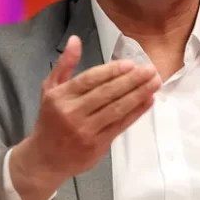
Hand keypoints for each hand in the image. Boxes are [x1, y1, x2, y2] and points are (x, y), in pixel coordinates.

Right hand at [10, 35, 160, 199]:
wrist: (45, 159)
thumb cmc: (50, 120)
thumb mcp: (50, 89)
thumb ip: (65, 64)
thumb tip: (76, 40)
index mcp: (60, 97)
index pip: (89, 80)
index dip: (111, 71)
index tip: (130, 64)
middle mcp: (72, 113)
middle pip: (106, 93)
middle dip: (131, 80)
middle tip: (150, 70)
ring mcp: (86, 131)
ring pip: (116, 109)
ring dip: (139, 94)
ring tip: (155, 82)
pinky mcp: (98, 145)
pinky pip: (121, 125)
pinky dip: (136, 112)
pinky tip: (148, 100)